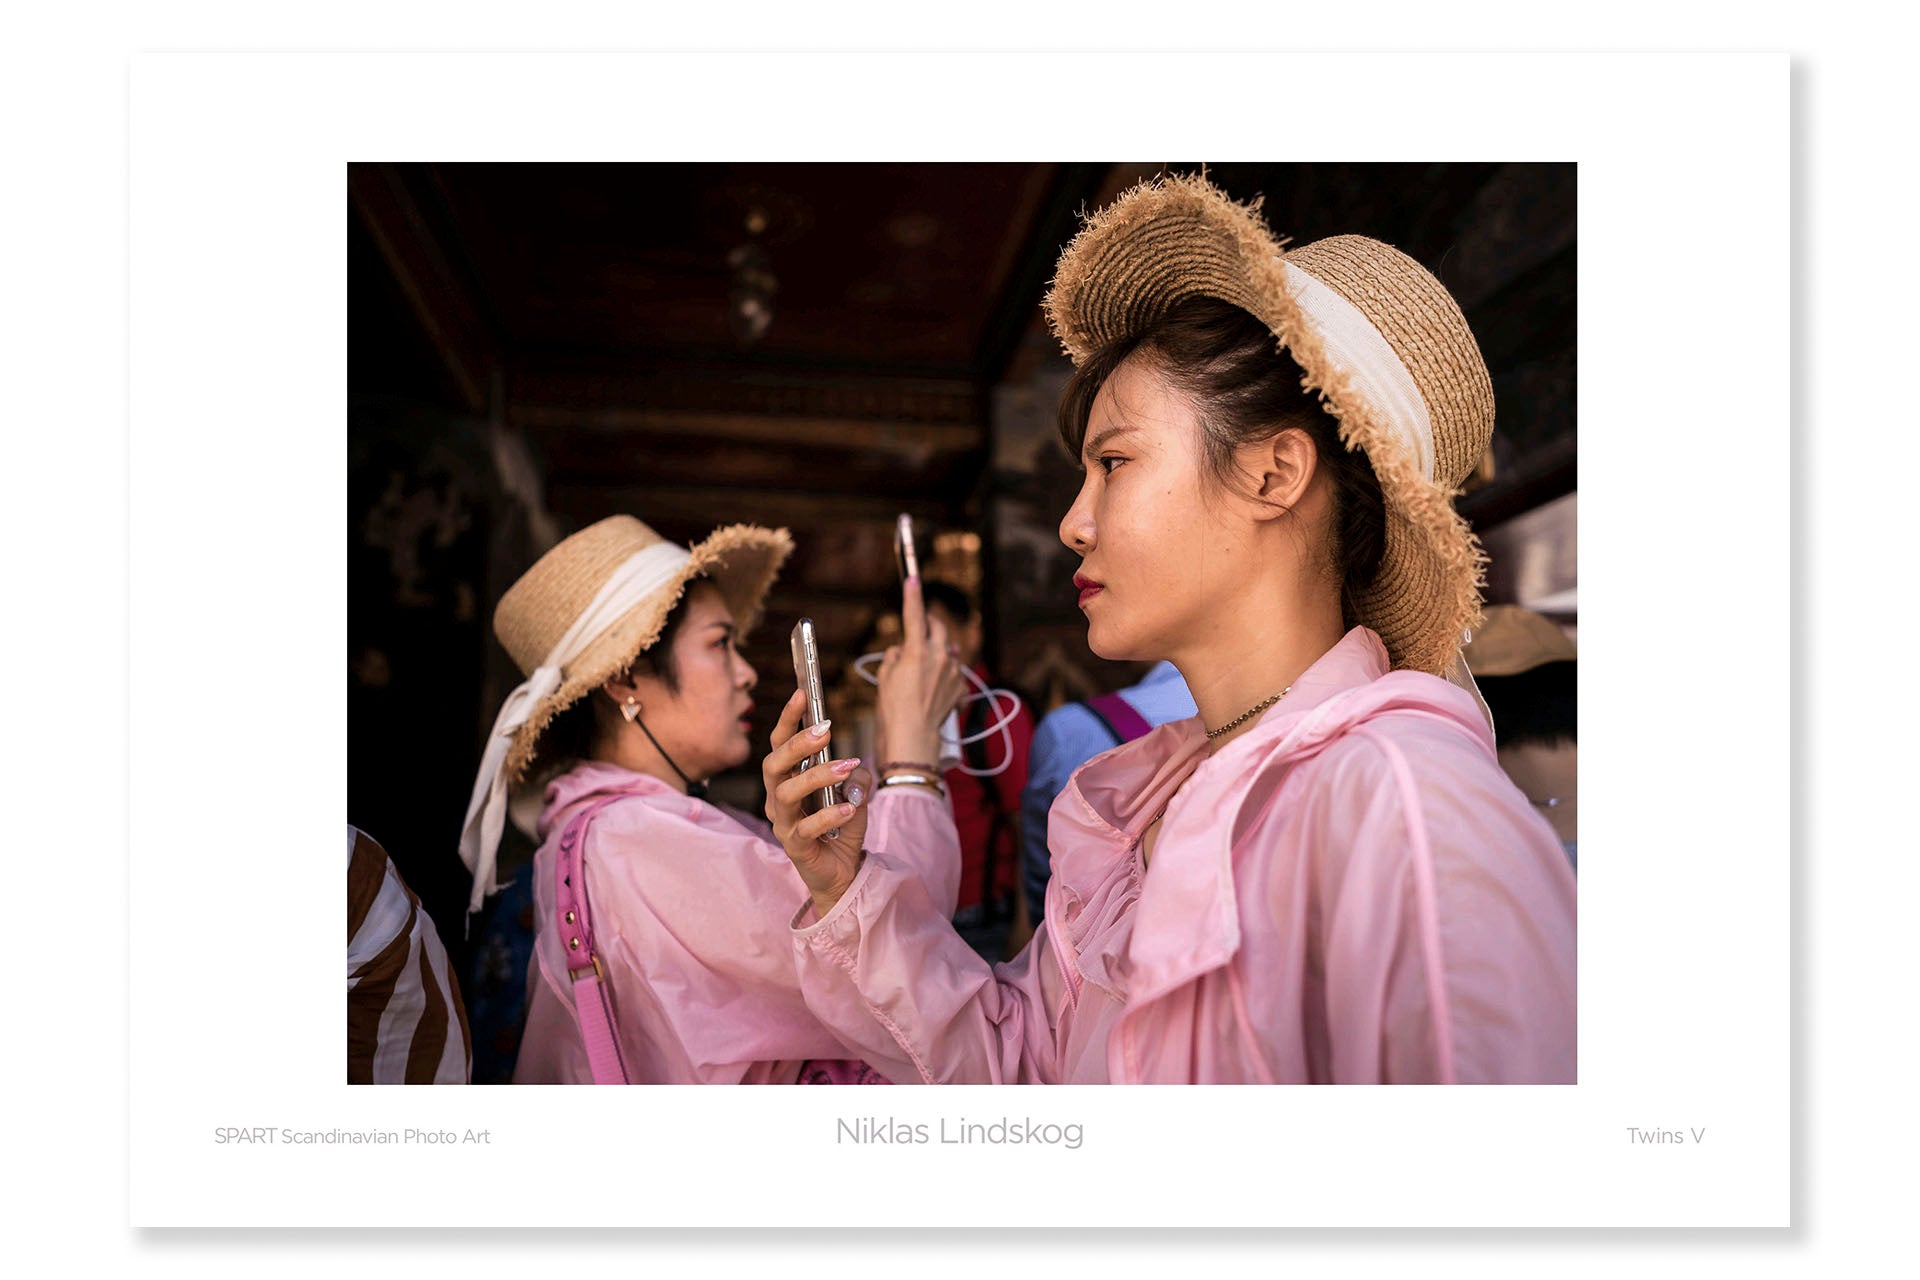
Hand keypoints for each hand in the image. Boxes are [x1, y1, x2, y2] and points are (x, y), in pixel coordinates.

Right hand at [763, 687, 875, 917]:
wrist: (843, 873)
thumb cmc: (841, 827)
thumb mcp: (855, 793)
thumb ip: (856, 775)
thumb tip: (855, 766)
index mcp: (787, 781)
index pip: (779, 745)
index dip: (787, 719)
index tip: (802, 694)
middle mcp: (777, 800)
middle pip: (773, 765)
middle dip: (797, 744)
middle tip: (825, 729)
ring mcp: (783, 824)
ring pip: (787, 794)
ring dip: (817, 775)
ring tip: (847, 767)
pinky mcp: (795, 848)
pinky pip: (806, 829)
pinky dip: (828, 815)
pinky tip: (849, 808)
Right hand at [877, 576, 970, 766]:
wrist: (913, 738)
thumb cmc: (893, 709)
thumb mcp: (885, 677)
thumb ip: (894, 657)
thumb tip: (902, 652)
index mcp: (917, 650)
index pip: (914, 615)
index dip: (912, 595)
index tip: (912, 578)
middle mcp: (940, 656)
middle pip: (938, 629)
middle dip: (929, 625)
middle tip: (920, 629)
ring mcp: (953, 672)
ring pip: (948, 651)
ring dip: (938, 653)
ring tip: (924, 670)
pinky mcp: (961, 687)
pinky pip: (954, 673)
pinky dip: (945, 676)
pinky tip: (934, 690)